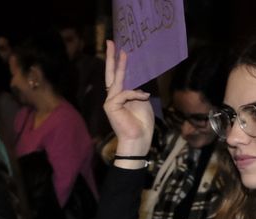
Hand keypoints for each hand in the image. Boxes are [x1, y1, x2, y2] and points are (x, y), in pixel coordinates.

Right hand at [103, 41, 154, 156]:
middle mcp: (113, 96)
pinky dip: (136, 94)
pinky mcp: (111, 106)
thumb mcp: (143, 100)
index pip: (116, 76)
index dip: (116, 62)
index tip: (117, 47)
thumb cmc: (142, 123)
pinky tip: (144, 97)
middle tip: (110, 41)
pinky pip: (125, 93)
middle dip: (111, 57)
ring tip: (125, 53)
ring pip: (117, 80)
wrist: (138, 140)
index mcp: (120, 95)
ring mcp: (110, 101)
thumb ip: (138, 87)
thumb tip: (141, 73)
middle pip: (110, 74)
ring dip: (122, 67)